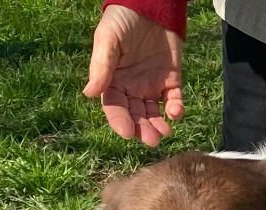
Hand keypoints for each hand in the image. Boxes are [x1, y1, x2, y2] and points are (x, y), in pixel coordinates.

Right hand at [83, 5, 183, 146]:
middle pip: (136, 115)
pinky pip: (174, 100)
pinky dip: (176, 109)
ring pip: (155, 113)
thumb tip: (89, 93)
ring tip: (164, 133)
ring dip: (159, 125)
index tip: (127, 133)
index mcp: (113, 80)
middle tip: (151, 140)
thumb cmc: (122, 19)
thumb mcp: (108, 39)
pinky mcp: (171, 81)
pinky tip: (175, 113)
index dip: (120, 121)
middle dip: (143, 129)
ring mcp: (152, 86)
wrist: (150, 6)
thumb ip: (101, 65)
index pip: (114, 107)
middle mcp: (132, 87)